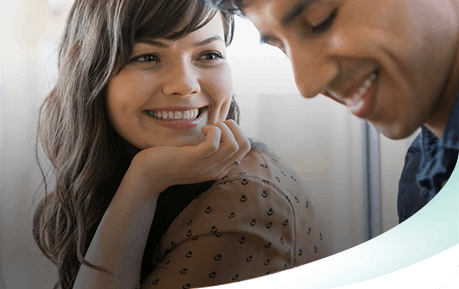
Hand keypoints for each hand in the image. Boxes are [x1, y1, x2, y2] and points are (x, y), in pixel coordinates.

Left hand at [130, 120, 250, 192]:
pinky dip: (211, 131)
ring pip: (233, 145)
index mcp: (219, 168)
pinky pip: (214, 143)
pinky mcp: (192, 160)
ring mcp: (205, 166)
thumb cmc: (170, 160)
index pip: (245, 148)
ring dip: (223, 128)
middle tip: (214, 126)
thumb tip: (222, 129)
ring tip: (207, 128)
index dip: (235, 131)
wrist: (147, 175)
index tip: (217, 128)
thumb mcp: (196, 155)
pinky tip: (200, 130)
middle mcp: (216, 170)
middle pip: (244, 145)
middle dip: (233, 127)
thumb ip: (210, 148)